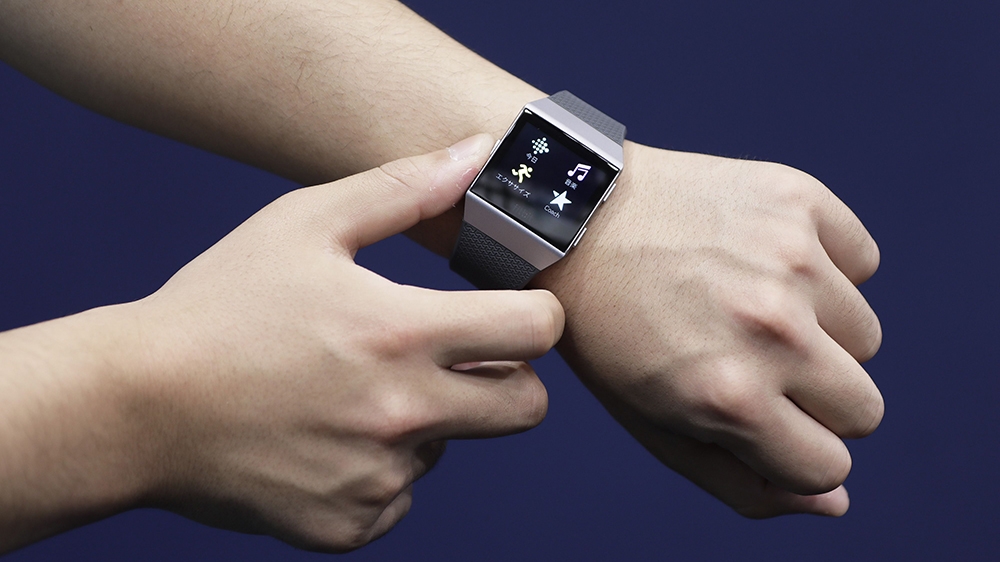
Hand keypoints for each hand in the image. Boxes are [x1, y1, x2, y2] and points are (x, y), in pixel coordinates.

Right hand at [125, 134, 562, 550]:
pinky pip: (400, 495)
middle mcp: (402, 413)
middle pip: (527, 407)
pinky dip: (379, 469)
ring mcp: (376, 477)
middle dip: (509, 378)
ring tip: (351, 391)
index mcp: (400, 333)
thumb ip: (403, 189)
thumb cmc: (217, 308)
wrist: (134, 408)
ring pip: (451, 447)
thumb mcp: (304, 224)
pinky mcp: (348, 524)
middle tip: (457, 355)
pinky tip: (325, 435)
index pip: (537, 332)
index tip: (513, 311)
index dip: (538, 315)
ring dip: (425, 421)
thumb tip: (476, 156)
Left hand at [538, 144, 881, 516]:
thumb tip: (836, 504)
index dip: (791, 450)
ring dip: (819, 332)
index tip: (755, 418)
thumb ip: (743, 483)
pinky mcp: (799, 201)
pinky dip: (827, 268)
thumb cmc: (611, 332)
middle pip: (863, 409)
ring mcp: (791, 260)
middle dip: (813, 399)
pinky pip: (862, 263)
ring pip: (866, 338)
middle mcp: (771, 331)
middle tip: (753, 360)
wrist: (576, 220)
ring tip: (748, 304)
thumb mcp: (654, 425)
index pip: (826, 466)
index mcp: (731, 398)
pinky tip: (763, 259)